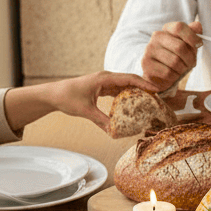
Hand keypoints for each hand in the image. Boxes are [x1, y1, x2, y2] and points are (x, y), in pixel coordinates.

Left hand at [3, 71, 156, 132]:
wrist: (53, 94)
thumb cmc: (67, 98)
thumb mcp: (86, 111)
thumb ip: (101, 121)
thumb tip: (114, 132)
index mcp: (104, 78)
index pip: (128, 79)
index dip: (144, 84)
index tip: (156, 89)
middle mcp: (105, 78)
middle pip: (130, 81)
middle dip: (144, 87)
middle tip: (157, 97)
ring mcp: (103, 83)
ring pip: (124, 86)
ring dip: (136, 92)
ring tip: (149, 101)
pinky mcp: (101, 89)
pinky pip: (118, 91)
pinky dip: (126, 97)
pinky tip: (133, 105)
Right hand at [141, 20, 202, 90]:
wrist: (159, 75)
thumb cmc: (176, 58)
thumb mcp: (186, 45)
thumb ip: (192, 34)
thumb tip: (197, 25)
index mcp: (166, 29)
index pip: (179, 27)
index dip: (192, 36)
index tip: (199, 45)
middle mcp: (156, 37)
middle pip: (180, 46)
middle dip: (190, 58)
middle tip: (191, 64)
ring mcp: (149, 50)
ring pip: (174, 62)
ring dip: (182, 69)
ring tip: (181, 70)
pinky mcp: (146, 65)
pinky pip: (167, 72)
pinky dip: (174, 76)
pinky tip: (172, 76)